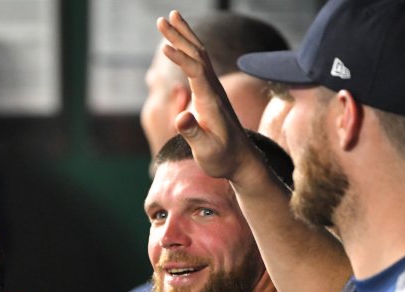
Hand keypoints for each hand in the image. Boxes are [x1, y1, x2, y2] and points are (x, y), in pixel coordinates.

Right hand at [156, 12, 262, 183]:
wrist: (241, 160)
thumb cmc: (222, 158)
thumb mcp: (206, 151)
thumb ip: (193, 134)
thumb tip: (181, 118)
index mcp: (211, 101)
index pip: (196, 72)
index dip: (181, 58)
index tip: (165, 47)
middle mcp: (213, 89)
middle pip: (198, 54)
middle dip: (180, 35)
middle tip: (163, 18)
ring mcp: (212, 89)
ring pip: (199, 54)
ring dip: (184, 35)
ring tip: (170, 18)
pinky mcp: (210, 92)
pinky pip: (199, 63)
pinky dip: (188, 48)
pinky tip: (180, 41)